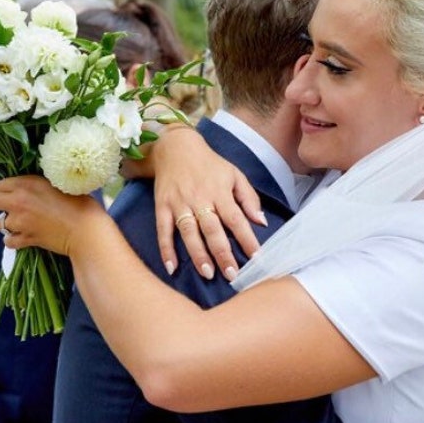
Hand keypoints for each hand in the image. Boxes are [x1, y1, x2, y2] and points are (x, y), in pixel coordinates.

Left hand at [0, 175, 103, 255]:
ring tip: (22, 222)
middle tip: (3, 205)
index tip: (11, 190)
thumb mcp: (60, 184)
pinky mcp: (25, 239)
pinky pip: (8, 241)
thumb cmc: (80, 203)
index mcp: (27, 184)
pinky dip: (14, 239)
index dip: (3, 187)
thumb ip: (38, 185)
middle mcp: (18, 202)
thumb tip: (28, 187)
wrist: (86, 231)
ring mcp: (20, 223)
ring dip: (7, 222)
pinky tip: (25, 236)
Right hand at [153, 125, 264, 279]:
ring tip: (207, 274)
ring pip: (189, 232)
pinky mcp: (162, 206)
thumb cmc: (209, 164)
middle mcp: (200, 198)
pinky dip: (166, 249)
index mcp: (220, 191)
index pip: (236, 218)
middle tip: (231, 275)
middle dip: (222, 253)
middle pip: (212, 229)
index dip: (246, 238)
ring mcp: (179, 203)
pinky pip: (163, 231)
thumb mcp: (234, 174)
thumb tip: (261, 222)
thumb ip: (249, 198)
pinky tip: (171, 267)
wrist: (175, 148)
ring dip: (197, 254)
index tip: (257, 257)